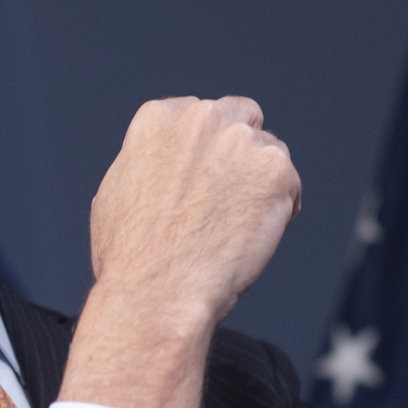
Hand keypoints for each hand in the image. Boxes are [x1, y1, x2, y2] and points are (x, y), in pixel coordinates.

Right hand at [56, 97, 301, 407]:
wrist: (157, 292)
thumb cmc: (130, 257)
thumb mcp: (117, 191)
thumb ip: (149, 163)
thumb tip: (164, 168)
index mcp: (159, 118)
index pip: (199, 115)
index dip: (205, 149)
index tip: (204, 177)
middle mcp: (202, 118)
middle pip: (241, 117)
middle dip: (238, 150)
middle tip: (231, 195)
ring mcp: (241, 141)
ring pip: (268, 151)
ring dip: (259, 180)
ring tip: (236, 227)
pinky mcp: (275, 169)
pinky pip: (290, 184)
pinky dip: (280, 209)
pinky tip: (252, 238)